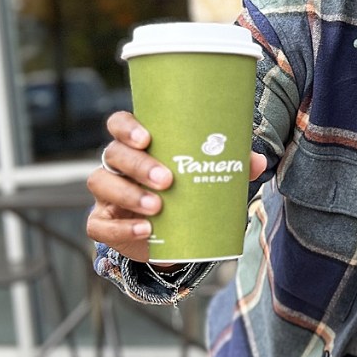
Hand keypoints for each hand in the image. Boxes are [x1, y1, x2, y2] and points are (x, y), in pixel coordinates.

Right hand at [86, 111, 266, 261]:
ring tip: (158, 207)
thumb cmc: (188, 189)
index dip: (127, 127)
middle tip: (167, 179)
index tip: (147, 138)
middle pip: (113, 153)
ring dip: (129, 195)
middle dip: (138, 165)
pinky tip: (146, 231)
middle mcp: (117, 164)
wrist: (175, 232)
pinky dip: (121, 229)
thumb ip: (231, 165)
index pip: (119, 124)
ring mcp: (106, 194)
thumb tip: (257, 161)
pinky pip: (99, 225)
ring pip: (102, 184)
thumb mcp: (207, 174)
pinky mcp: (103, 223)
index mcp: (138, 144)